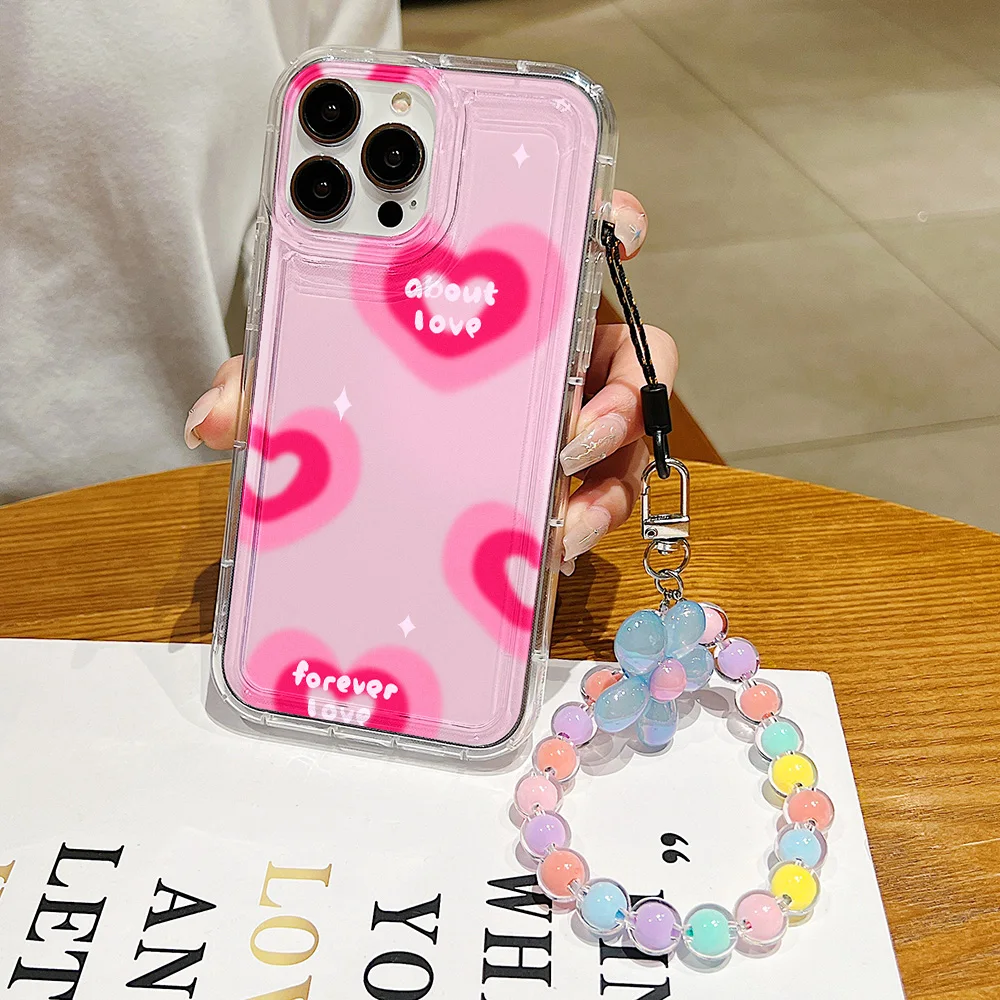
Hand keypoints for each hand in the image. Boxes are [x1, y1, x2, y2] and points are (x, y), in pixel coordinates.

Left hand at [183, 190, 677, 572]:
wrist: (363, 463)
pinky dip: (586, 521)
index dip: (615, 225)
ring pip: (626, 439)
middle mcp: (553, 355)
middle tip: (575, 435)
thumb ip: (266, 384)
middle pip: (632, 357)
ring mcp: (563, 419)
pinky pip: (599, 495)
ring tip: (564, 519)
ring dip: (610, 478)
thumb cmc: (351, 389)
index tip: (621, 236)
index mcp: (509, 302)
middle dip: (622, 396)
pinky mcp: (562, 478)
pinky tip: (550, 546)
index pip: (581, 240)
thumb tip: (208, 422)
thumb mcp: (308, 378)